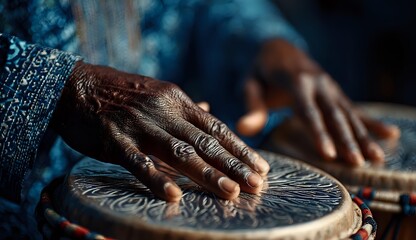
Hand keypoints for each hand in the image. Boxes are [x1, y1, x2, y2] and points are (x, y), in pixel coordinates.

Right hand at [52, 61, 268, 200]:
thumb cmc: (120, 93)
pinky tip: (173, 196)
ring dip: (207, 174)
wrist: (76, 84)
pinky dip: (156, 178)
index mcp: (177, 100)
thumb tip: (209, 110)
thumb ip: (185, 106)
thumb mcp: (158, 92)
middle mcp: (164, 111)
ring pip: (180, 152)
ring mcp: (140, 126)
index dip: (241, 149)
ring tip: (231, 193)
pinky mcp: (115, 140)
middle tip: (258, 185)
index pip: (216, 128)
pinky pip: (138, 162)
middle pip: (205, 142)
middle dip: (234, 165)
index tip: (261, 167)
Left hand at [237, 39, 399, 165]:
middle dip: (346, 139)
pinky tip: (390, 134)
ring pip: (349, 113)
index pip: (308, 110)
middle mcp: (319, 83)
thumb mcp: (250, 83)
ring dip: (363, 135)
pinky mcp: (336, 92)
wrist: (280, 48)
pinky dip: (371, 122)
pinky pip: (355, 108)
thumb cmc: (262, 70)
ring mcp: (330, 87)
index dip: (318, 132)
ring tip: (376, 158)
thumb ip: (250, 105)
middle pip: (334, 114)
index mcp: (297, 81)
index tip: (327, 154)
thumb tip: (244, 129)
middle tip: (356, 162)